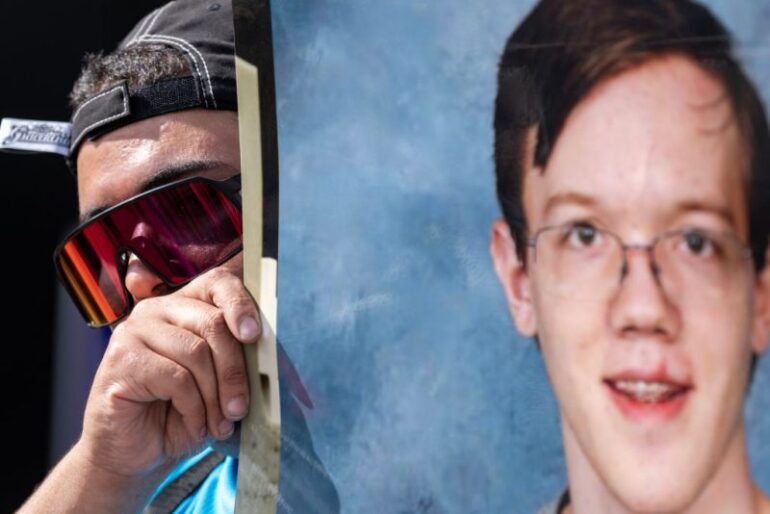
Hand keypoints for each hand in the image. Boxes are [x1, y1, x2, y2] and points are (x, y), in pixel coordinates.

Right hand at [77, 258, 259, 478]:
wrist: (134, 455)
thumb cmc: (180, 415)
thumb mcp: (216, 384)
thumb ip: (236, 360)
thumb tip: (271, 356)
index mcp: (183, 305)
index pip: (217, 283)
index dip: (240, 304)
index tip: (255, 335)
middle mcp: (156, 310)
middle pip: (212, 323)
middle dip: (234, 370)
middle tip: (240, 408)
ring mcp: (133, 331)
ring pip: (196, 352)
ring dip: (215, 396)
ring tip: (219, 423)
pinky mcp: (121, 359)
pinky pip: (176, 378)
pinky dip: (194, 407)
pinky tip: (194, 424)